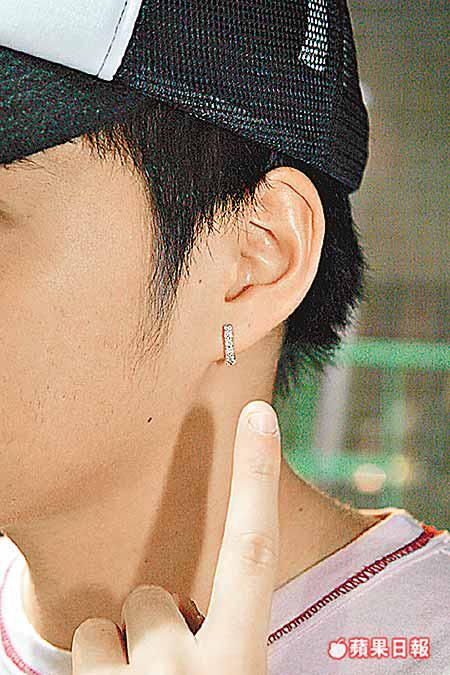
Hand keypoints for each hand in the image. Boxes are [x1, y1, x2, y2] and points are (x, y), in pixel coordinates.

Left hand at [71, 400, 280, 673]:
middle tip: (168, 666)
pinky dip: (97, 671)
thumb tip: (196, 605)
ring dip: (123, 654)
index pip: (254, 554)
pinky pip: (83, 647)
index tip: (258, 415)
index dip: (257, 478)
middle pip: (151, 596)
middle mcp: (191, 673)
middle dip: (152, 617)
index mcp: (241, 664)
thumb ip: (231, 636)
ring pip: (108, 625)